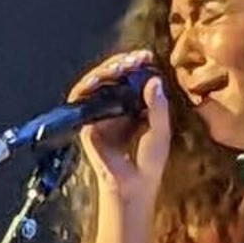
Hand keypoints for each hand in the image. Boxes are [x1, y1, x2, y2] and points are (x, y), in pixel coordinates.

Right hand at [70, 50, 169, 242]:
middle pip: (111, 76)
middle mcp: (113, 108)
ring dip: (105, 70)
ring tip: (120, 66)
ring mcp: (98, 115)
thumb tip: (154, 80)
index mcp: (131, 107)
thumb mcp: (161, 130)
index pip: (129, 78)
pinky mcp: (86, 124)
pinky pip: (83, 98)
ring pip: (95, 83)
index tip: (145, 56)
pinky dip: (90, 85)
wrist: (133, 186)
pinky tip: (102, 78)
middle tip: (133, 58)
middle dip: (121, 63)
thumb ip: (158, 106)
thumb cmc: (150, 163)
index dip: (135, 64)